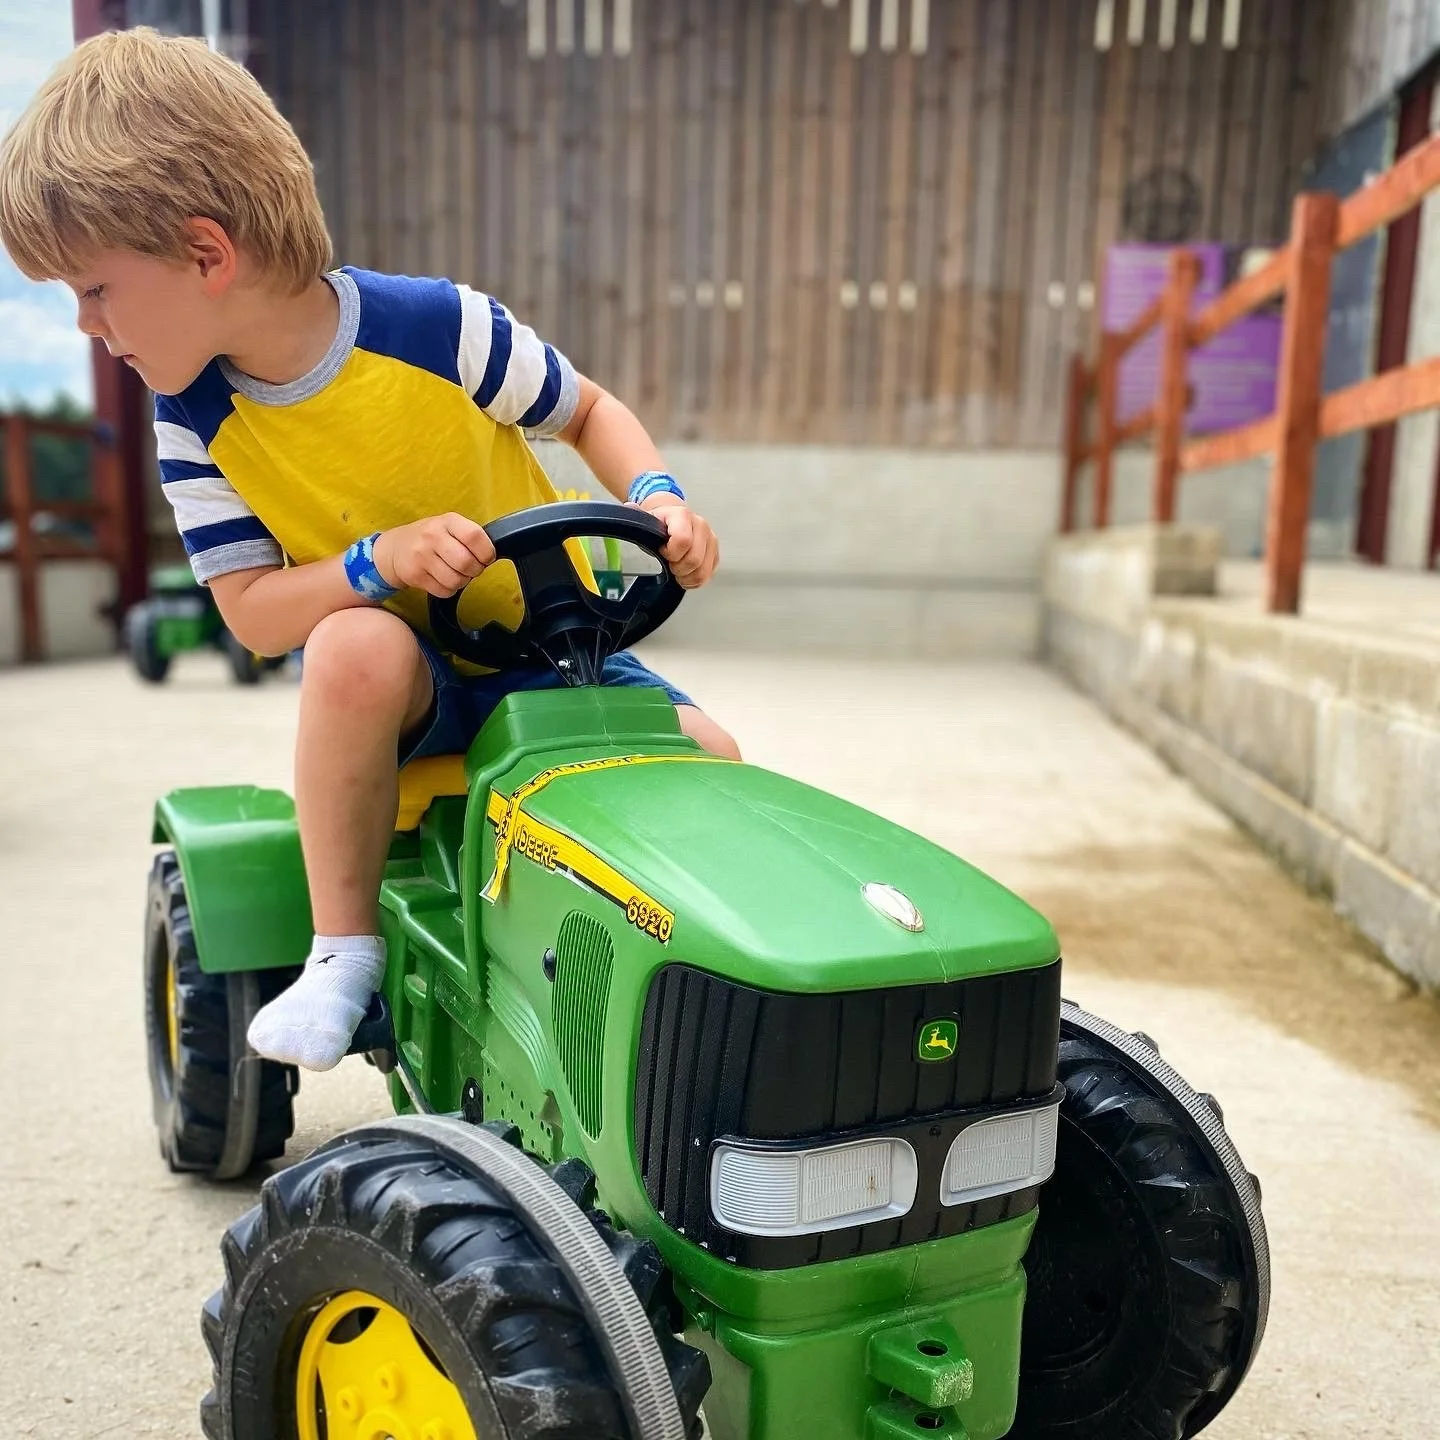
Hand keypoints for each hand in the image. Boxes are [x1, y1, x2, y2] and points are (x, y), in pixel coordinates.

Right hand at [373, 513, 495, 596]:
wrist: (396, 549)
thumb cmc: (431, 538)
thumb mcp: (449, 527)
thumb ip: (470, 536)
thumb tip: (491, 556)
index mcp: (447, 521)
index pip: (474, 536)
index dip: (486, 552)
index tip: (486, 558)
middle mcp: (432, 536)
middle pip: (467, 562)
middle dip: (475, 570)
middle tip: (471, 568)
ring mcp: (421, 556)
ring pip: (456, 580)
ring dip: (462, 581)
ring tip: (456, 573)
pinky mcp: (415, 575)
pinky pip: (444, 591)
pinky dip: (449, 589)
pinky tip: (442, 579)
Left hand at [640, 502, 718, 588]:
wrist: (674, 517)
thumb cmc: (660, 522)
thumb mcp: (646, 518)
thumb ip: (636, 515)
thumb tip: (629, 508)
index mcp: (682, 515)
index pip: (683, 540)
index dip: (671, 553)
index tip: (662, 551)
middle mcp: (700, 525)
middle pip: (694, 559)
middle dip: (678, 568)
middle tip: (670, 565)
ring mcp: (710, 539)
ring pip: (703, 570)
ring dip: (687, 577)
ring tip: (677, 572)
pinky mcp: (715, 552)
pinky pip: (708, 574)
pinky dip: (695, 580)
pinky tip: (686, 575)